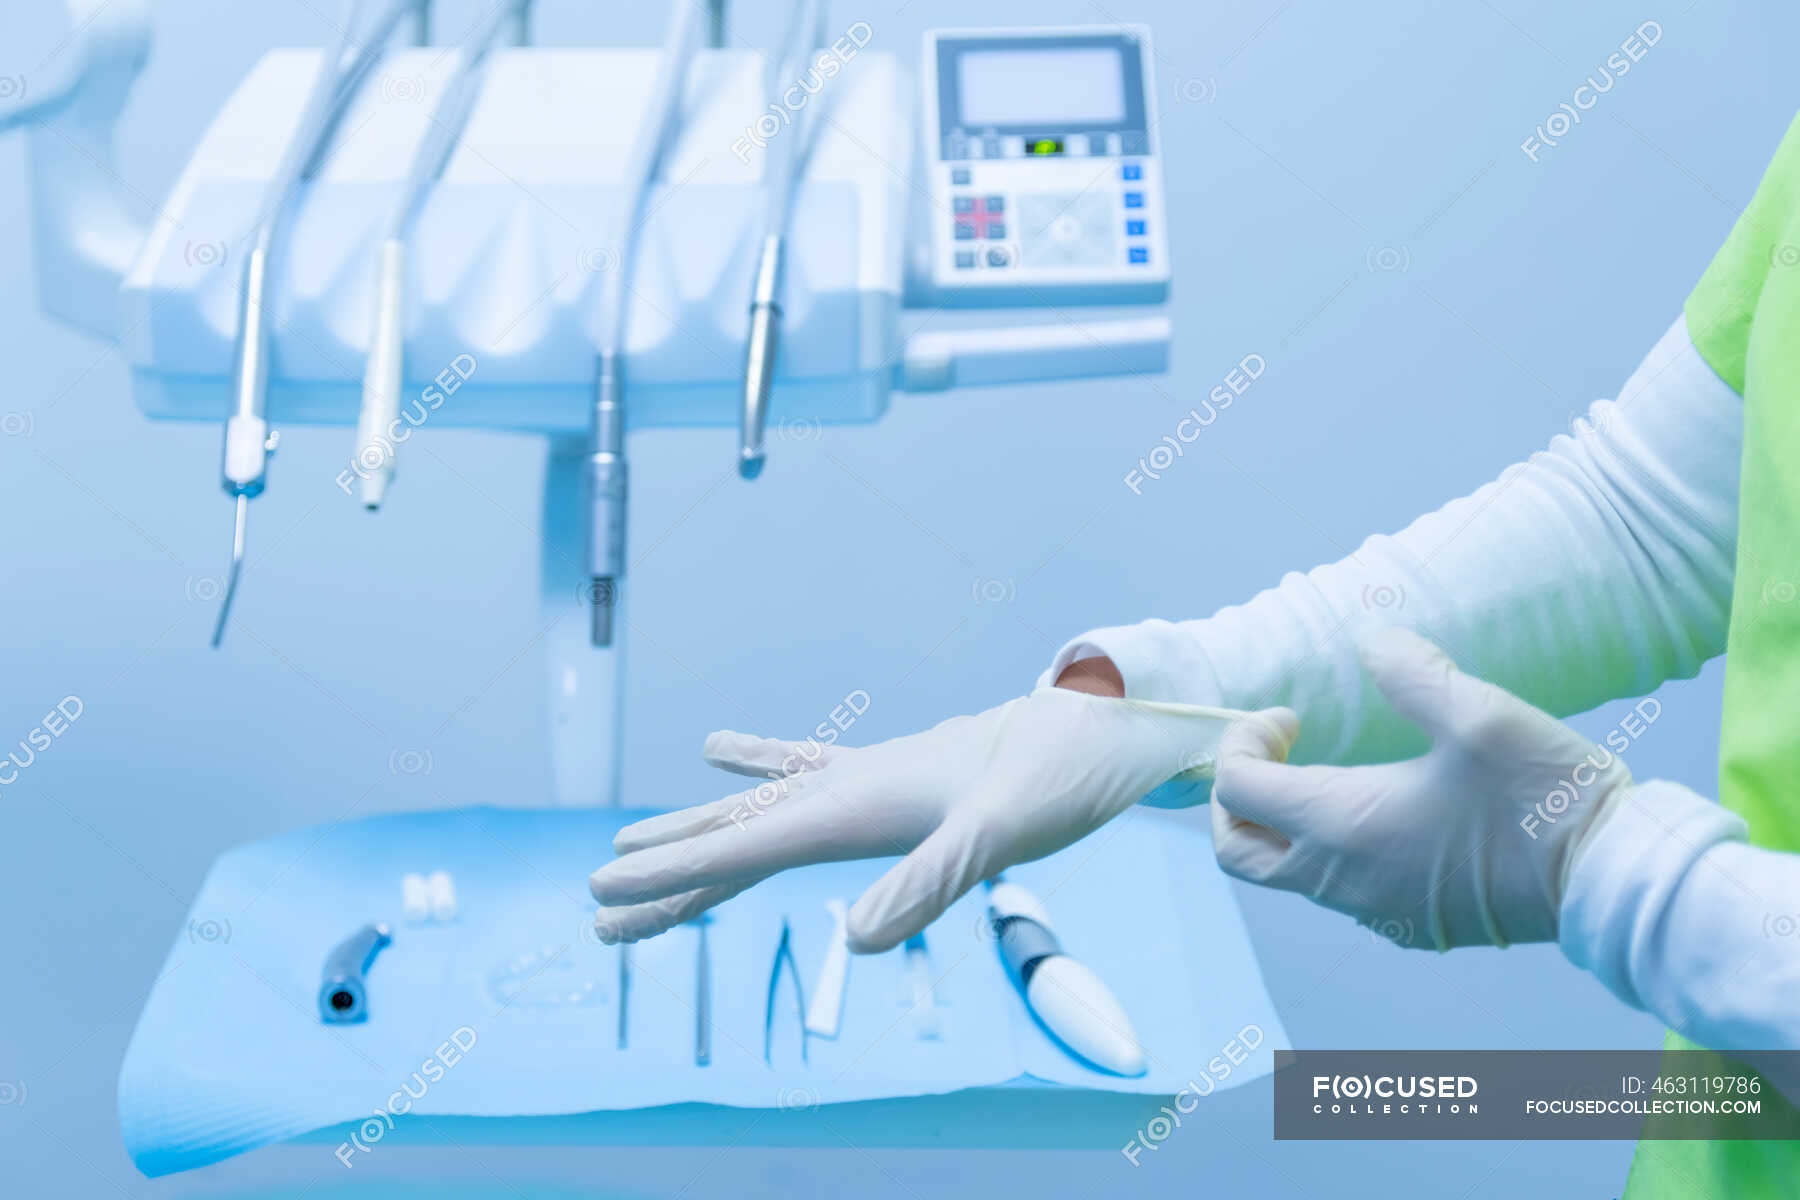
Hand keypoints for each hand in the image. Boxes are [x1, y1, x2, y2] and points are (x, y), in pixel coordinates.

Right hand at [589, 687, 1240, 952]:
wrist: (1102, 715)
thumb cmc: (1059, 772)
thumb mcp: (1004, 833)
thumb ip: (932, 881)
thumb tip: (857, 941)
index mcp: (857, 802)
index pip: (743, 850)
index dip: (669, 880)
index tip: (601, 901)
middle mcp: (848, 784)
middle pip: (734, 833)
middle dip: (666, 872)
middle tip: (595, 906)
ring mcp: (865, 774)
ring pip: (756, 810)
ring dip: (695, 835)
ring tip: (631, 849)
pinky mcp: (890, 772)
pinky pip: (800, 776)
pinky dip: (754, 769)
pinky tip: (721, 750)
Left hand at [1211, 628, 1630, 949]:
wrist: (1608, 878)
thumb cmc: (1542, 795)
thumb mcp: (1477, 713)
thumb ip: (1411, 673)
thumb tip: (1371, 643)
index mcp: (1342, 827)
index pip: (1236, 789)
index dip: (1243, 742)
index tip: (1290, 716)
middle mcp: (1343, 881)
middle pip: (1239, 850)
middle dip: (1238, 796)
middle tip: (1278, 751)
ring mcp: (1375, 910)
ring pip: (1287, 874)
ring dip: (1284, 822)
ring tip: (1329, 771)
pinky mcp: (1409, 925)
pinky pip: (1337, 891)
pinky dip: (1326, 849)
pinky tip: (1377, 811)